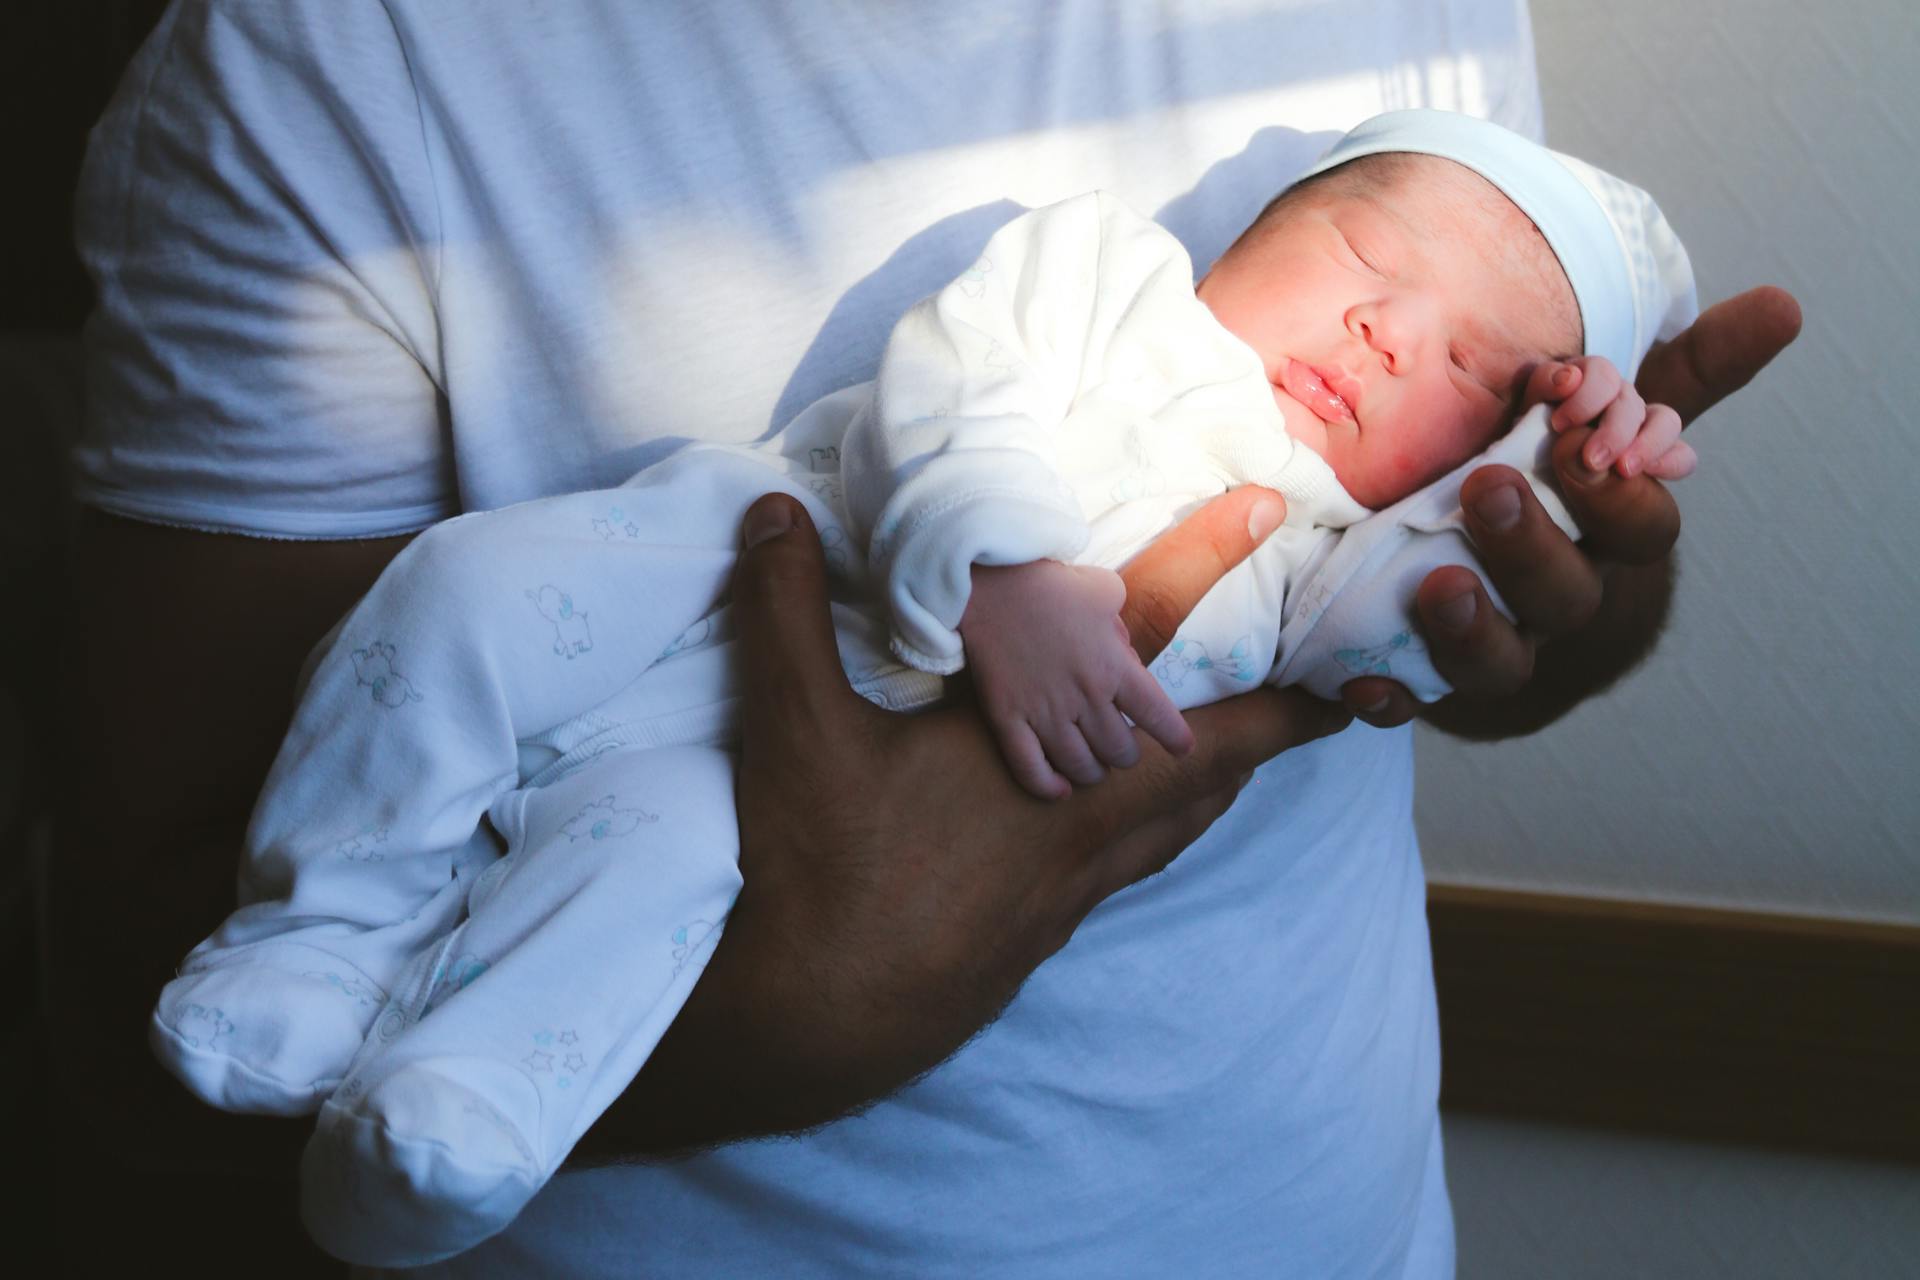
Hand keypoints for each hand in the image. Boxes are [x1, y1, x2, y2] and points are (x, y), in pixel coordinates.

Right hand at [583, 487, 1344, 1157]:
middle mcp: (1079, 842)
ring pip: (1166, 837)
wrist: (802, 1028)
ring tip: (1225, 758)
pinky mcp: (1027, 945)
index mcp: (1050, 776)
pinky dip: (1145, 835)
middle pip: (1206, 782)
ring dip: (1207, 788)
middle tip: (1306, 704)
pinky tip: (1104, 834)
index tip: (1345, 671)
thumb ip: (787, 609)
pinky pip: (1118, 875)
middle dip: (1266, 736)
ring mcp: (1058, 904)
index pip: (1170, 691)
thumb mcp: (792, 728)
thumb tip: (773, 510)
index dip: (1260, 674)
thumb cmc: (815, 875)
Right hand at [960, 560, 1192, 798]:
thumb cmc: (1050, 584)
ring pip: (1080, 765)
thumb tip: (1124, 655)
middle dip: (1125, 756)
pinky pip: (1030, 768)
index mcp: (1113, 666)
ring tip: (1094, 769)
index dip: (1174, 738)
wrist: (987, 585)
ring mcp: (1044, 712)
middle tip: (1121, 750)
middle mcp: (1084, 696)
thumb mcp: (1104, 591)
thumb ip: (1122, 629)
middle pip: (1119, 751)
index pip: (1157, 716)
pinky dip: (1048, 786)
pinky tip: (1060, 790)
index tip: (1181, 748)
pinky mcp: (1007, 718)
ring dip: (1093, 773)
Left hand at [1341, 286, 1801, 728]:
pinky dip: (1389, 698)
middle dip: (1532, 546)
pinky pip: (1411, 701)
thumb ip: (1681, 373)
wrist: (1488, 562)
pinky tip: (1362, 682)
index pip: (1640, 529)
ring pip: (1500, 661)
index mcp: (1605, 538)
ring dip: (1470, 629)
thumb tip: (1784, 303)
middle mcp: (1559, 598)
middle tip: (1488, 489)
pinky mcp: (1427, 674)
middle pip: (1567, 595)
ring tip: (1436, 584)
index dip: (1617, 494)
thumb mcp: (1608, 420)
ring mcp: (1497, 644)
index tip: (1582, 445)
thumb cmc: (1556, 479)